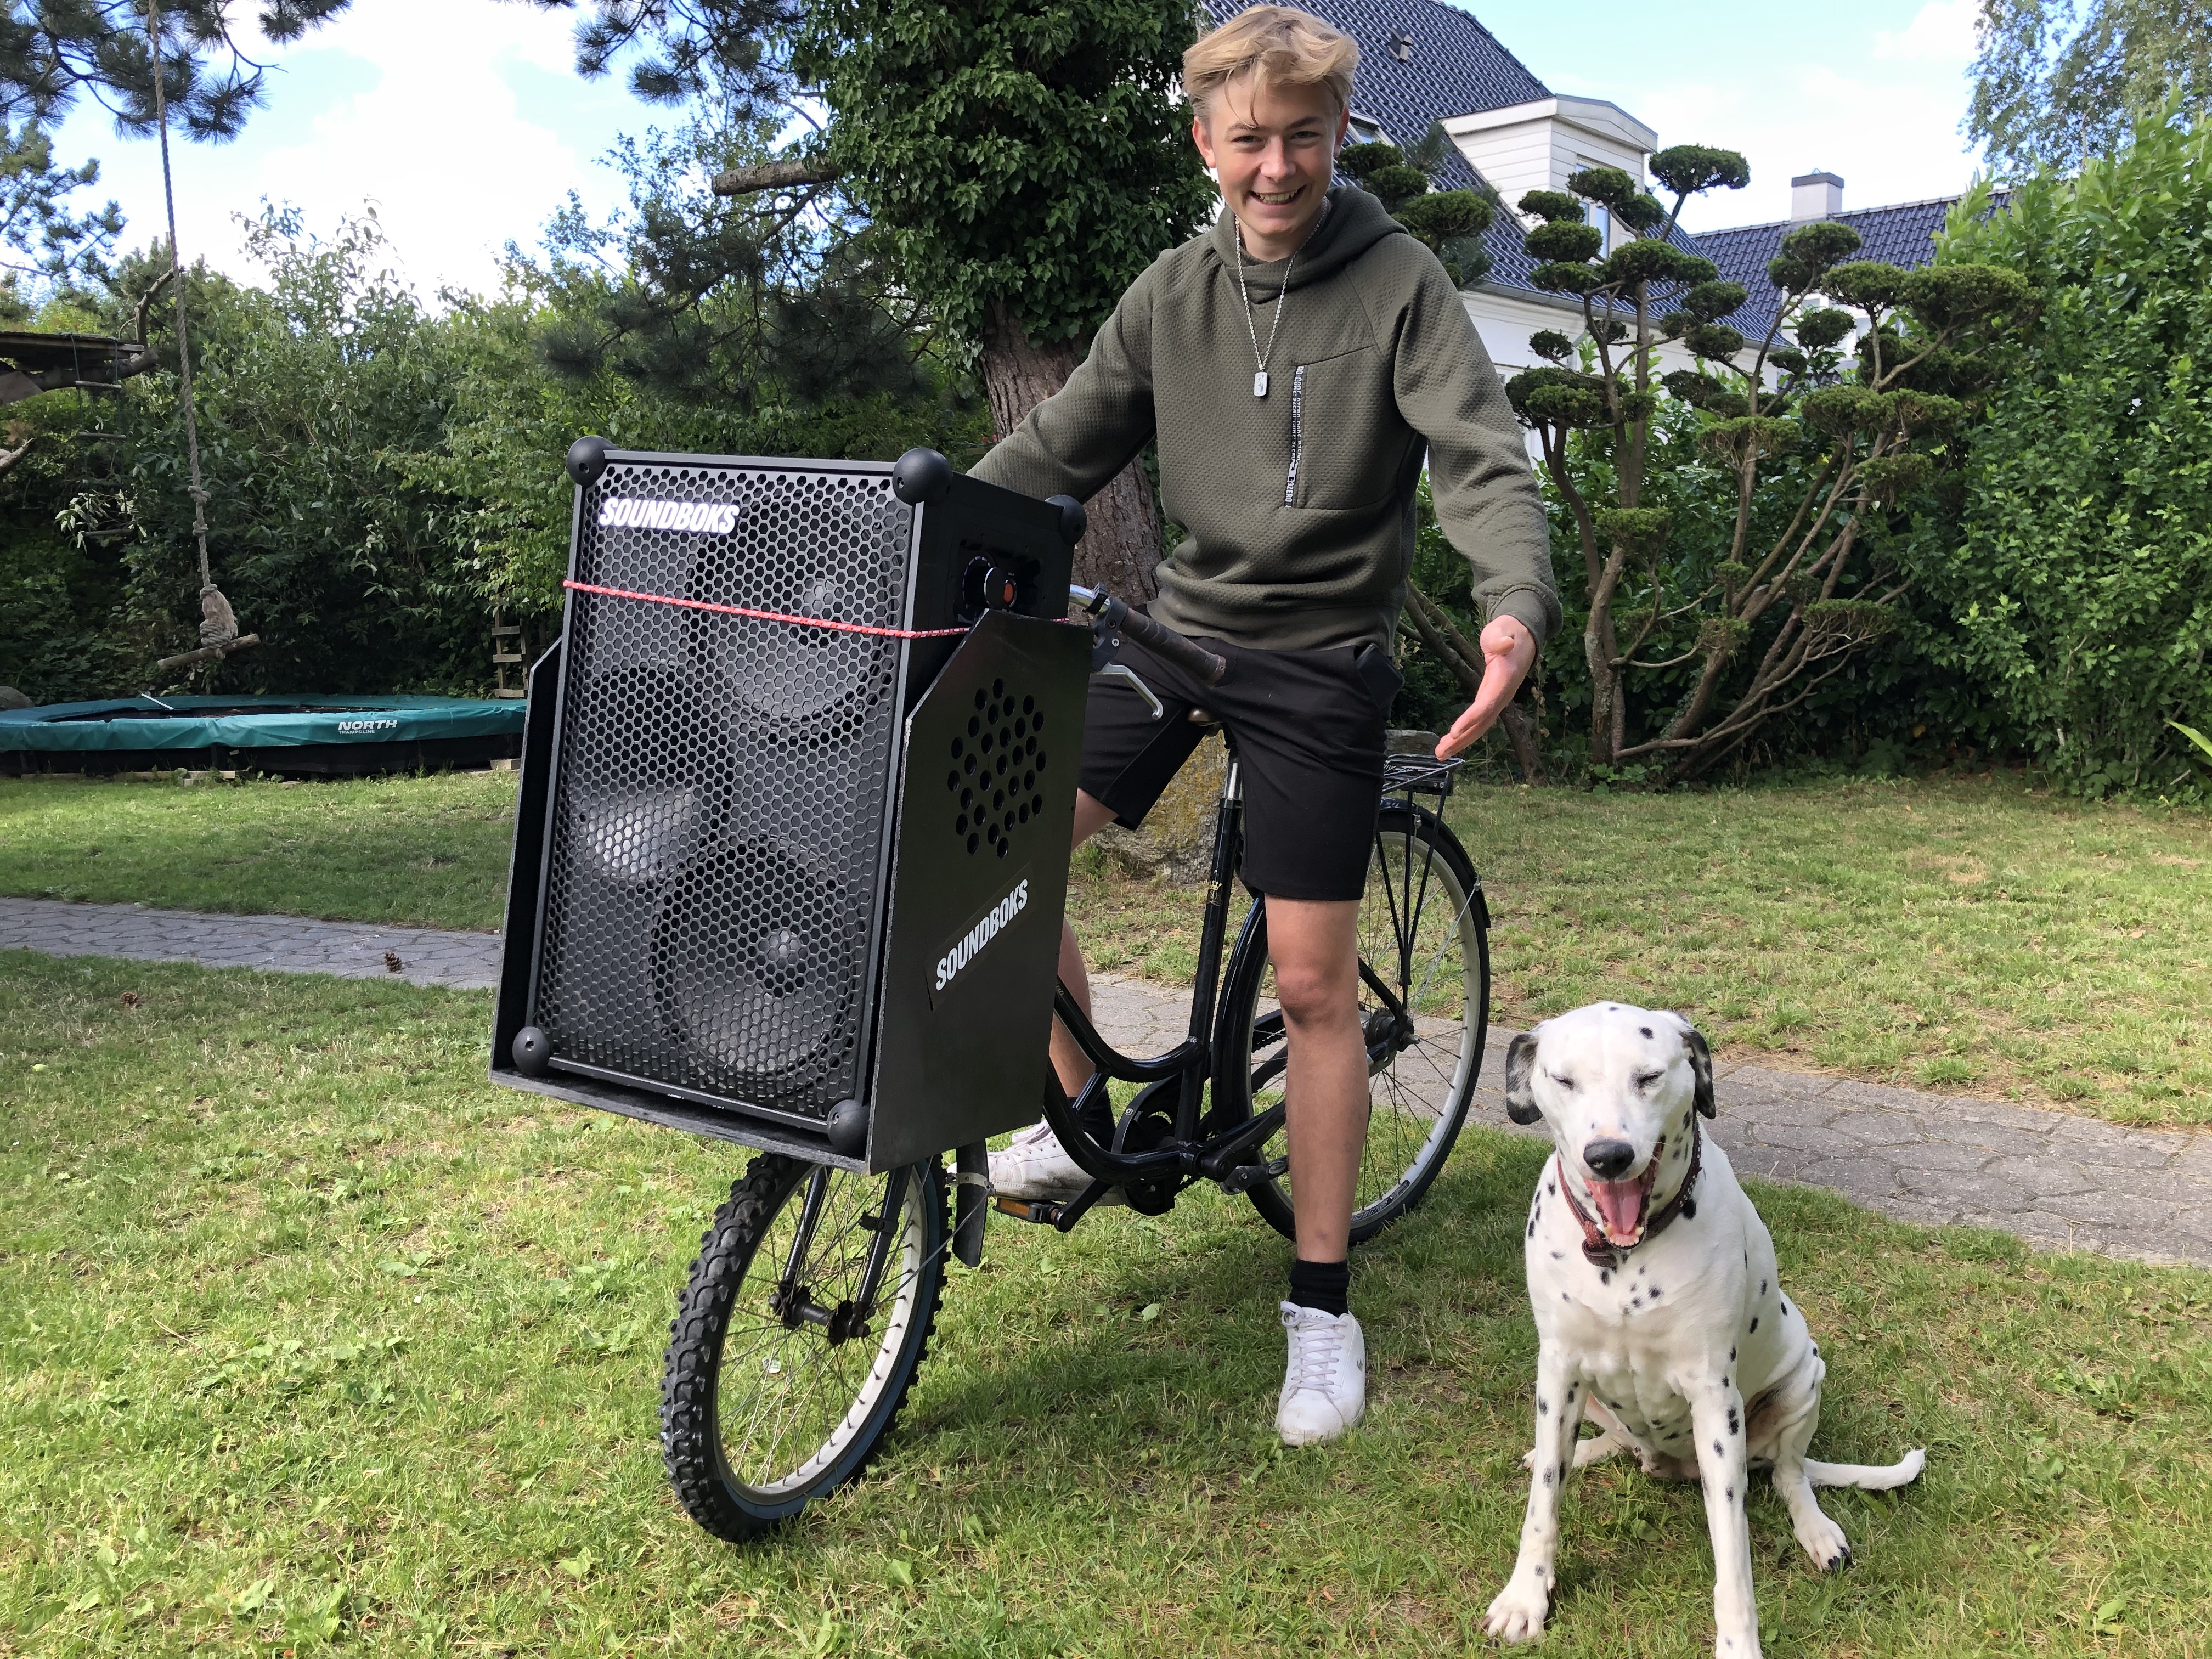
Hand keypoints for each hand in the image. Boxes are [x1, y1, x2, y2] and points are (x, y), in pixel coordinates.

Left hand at [1436, 616, 1536, 758]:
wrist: (1522, 637)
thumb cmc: (1508, 632)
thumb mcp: (1502, 630)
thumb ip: (1500, 639)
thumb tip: (1505, 644)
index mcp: (1504, 679)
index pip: (1487, 703)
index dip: (1471, 719)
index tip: (1454, 731)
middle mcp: (1503, 694)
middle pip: (1482, 722)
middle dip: (1462, 739)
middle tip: (1441, 753)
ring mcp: (1498, 699)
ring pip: (1480, 725)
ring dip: (1461, 740)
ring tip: (1441, 753)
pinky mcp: (1492, 699)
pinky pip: (1479, 719)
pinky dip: (1466, 731)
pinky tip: (1451, 741)